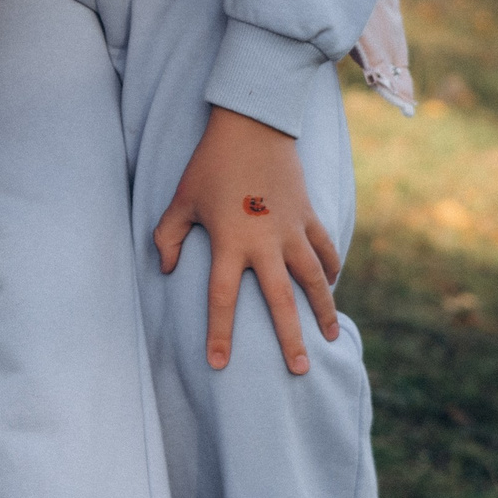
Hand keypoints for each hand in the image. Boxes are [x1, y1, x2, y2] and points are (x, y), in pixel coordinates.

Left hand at [152, 106, 341, 374]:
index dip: (219, 334)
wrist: (252, 125)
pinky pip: (325, 250)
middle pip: (280, 301)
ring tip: (331, 338)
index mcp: (229, 242)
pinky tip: (332, 287)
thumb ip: (167, 237)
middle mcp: (264, 242)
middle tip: (299, 372)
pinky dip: (331, 270)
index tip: (219, 364)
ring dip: (324, 311)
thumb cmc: (209, 164)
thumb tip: (165, 269)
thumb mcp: (180, 200)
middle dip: (290, 340)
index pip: (221, 298)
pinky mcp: (309, 215)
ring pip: (314, 280)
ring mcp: (292, 230)